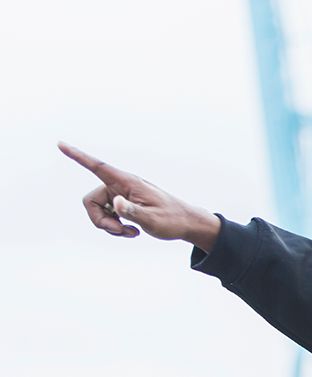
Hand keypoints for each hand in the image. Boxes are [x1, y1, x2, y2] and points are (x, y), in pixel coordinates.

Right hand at [58, 142, 220, 251]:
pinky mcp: (122, 205)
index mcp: (127, 182)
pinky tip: (132, 232)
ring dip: (110, 226)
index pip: (98, 166)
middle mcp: (121, 186)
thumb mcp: (153, 220)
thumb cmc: (172, 220)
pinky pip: (107, 217)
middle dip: (101, 221)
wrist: (187, 223)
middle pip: (91, 201)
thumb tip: (116, 203)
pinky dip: (115, 228)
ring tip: (131, 233)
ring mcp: (120, 195)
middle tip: (120, 231)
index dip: (78, 156)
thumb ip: (133, 212)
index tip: (60, 144)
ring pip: (98, 211)